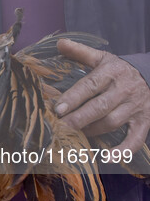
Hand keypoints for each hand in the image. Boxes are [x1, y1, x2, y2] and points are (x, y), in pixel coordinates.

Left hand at [54, 38, 149, 152]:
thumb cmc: (119, 70)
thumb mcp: (102, 58)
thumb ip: (81, 52)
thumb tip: (59, 43)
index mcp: (112, 72)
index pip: (91, 86)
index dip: (74, 97)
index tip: (58, 108)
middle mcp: (124, 90)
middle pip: (100, 106)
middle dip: (79, 117)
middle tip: (62, 126)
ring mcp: (135, 107)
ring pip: (112, 122)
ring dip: (92, 130)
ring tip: (74, 135)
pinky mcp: (144, 121)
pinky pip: (135, 139)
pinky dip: (123, 150)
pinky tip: (108, 158)